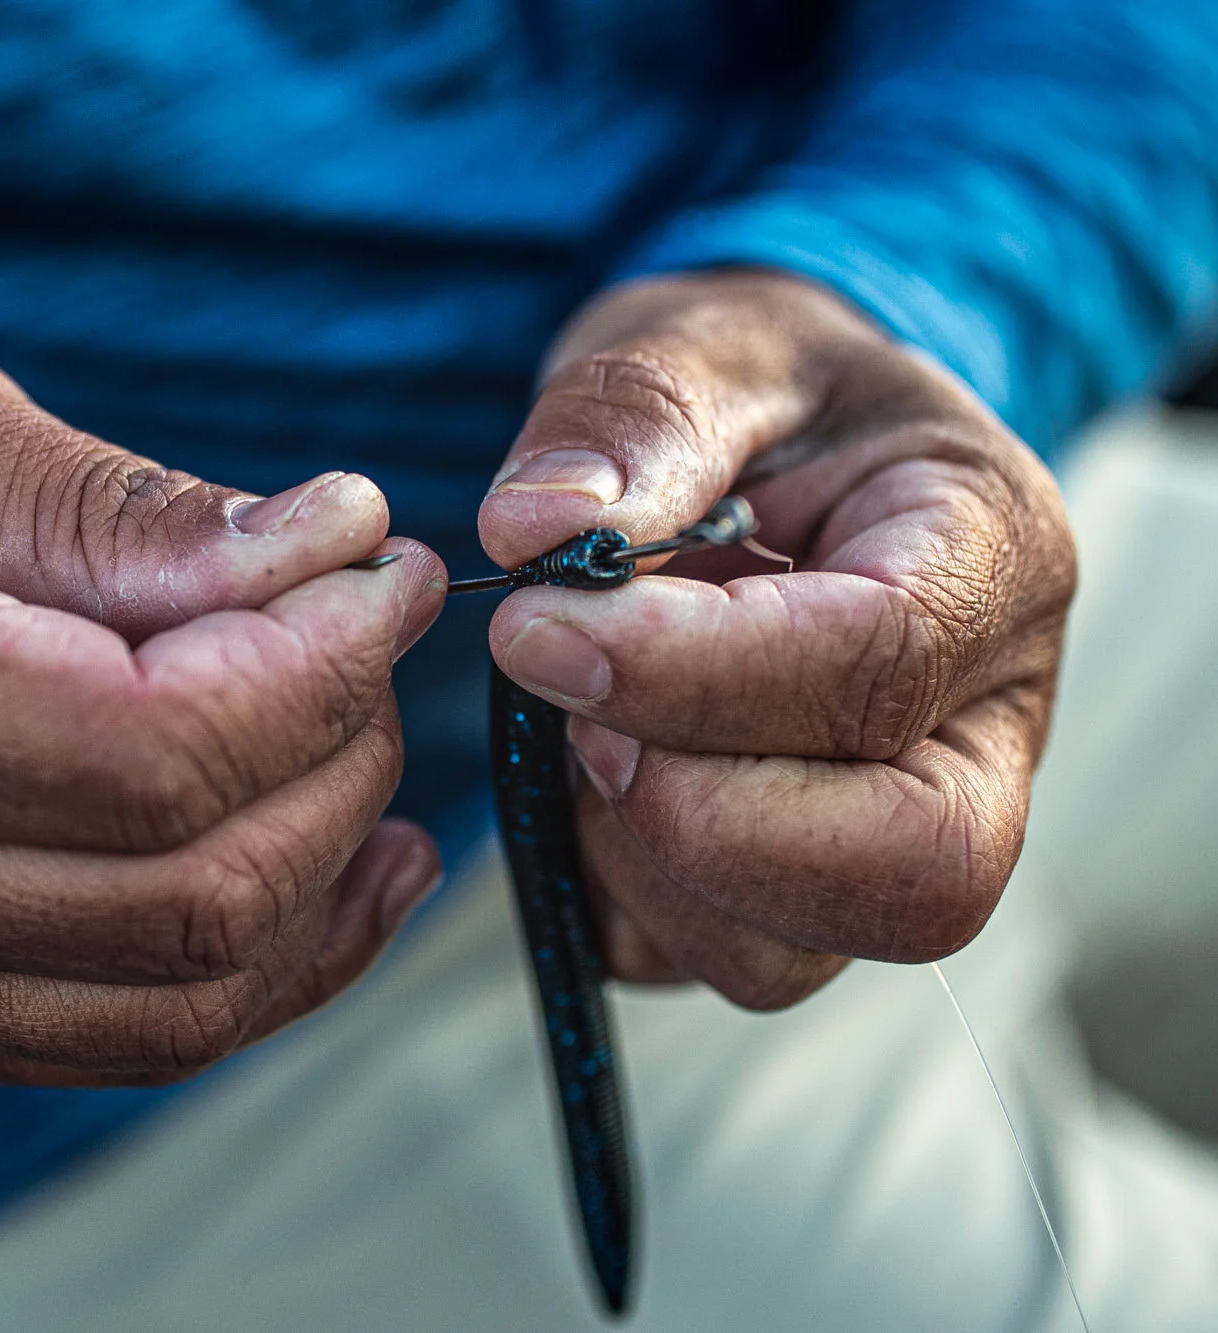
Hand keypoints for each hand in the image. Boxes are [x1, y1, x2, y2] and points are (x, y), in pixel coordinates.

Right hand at [0, 334, 445, 1083]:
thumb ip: (123, 507)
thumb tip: (328, 546)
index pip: (153, 746)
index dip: (317, 666)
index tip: (381, 573)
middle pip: (195, 886)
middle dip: (343, 754)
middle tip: (366, 636)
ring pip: (190, 993)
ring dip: (330, 868)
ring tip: (367, 743)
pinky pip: (140, 1039)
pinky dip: (277, 963)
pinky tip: (345, 864)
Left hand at [479, 271, 1074, 1008]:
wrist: (761, 451)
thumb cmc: (752, 396)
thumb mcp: (703, 346)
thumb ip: (634, 415)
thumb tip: (535, 530)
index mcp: (987, 560)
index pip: (882, 662)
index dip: (692, 671)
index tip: (533, 624)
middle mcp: (978, 727)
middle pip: (912, 869)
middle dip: (700, 816)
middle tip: (572, 710)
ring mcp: (892, 833)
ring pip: (788, 954)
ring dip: (636, 857)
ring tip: (578, 724)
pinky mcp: (787, 898)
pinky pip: (689, 960)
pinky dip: (604, 890)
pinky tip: (583, 773)